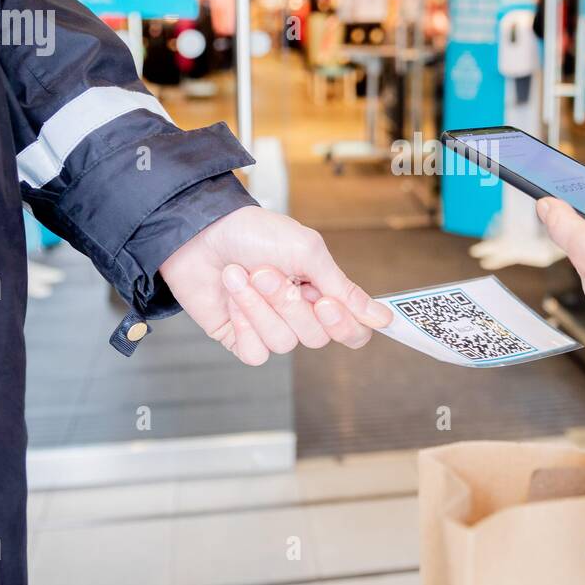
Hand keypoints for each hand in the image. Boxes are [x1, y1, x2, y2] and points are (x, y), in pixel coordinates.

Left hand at [159, 205, 391, 365]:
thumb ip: (343, 288)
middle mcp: (300, 315)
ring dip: (259, 306)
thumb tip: (383, 318)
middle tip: (265, 271)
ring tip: (241, 275)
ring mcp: (270, 328)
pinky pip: (256, 352)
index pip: (351, 331)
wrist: (201, 232)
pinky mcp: (241, 338)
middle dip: (288, 303)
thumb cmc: (255, 233)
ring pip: (284, 343)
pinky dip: (243, 323)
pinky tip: (231, 299)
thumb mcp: (307, 251)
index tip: (324, 301)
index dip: (343, 325)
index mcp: (322, 293)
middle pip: (315, 337)